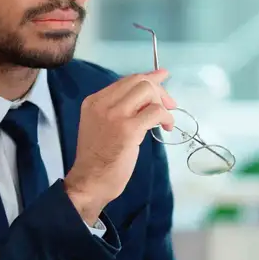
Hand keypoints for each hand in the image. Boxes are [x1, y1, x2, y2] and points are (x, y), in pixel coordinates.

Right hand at [64, 70, 175, 222]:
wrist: (89, 181)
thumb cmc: (97, 159)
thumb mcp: (101, 125)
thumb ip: (118, 110)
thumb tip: (146, 99)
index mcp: (94, 101)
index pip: (126, 80)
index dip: (148, 78)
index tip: (162, 78)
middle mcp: (103, 103)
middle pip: (139, 81)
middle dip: (159, 90)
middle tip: (169, 106)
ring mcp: (115, 115)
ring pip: (147, 91)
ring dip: (163, 104)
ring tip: (166, 121)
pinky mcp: (128, 129)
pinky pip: (155, 112)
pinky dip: (166, 117)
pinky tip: (166, 128)